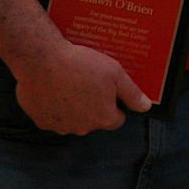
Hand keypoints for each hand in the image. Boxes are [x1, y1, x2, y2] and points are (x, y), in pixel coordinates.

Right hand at [14, 41, 151, 133]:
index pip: (117, 119)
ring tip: (70, 83)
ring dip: (73, 107)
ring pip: (73, 119)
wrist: (43, 60)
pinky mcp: (42, 121)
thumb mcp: (115, 74)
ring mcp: (61, 127)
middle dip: (93, 105)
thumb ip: (132, 93)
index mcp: (103, 118)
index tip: (108, 90)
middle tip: (88, 82)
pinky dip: (54, 106)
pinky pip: (53, 117)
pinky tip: (54, 88)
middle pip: (94, 120)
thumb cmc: (81, 65)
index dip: (115, 104)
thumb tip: (146, 106)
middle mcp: (83, 128)